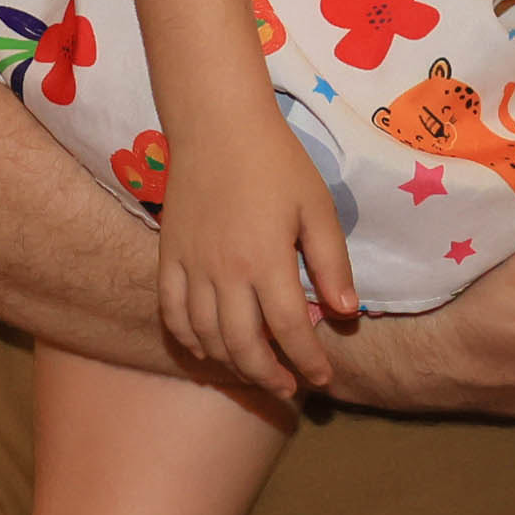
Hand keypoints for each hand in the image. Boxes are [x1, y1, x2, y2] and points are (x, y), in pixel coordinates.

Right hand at [158, 134, 358, 395]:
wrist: (217, 126)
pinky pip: (171, 314)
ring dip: (231, 364)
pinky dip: (189, 340)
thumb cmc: (277, 163)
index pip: (289, 330)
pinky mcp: (167, 258)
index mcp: (265, 261)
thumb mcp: (317, 208)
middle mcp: (223, 273)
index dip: (308, 361)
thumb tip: (346, 313)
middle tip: (289, 388)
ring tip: (257, 371)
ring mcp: (190, 267)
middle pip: (242, 345)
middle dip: (268, 376)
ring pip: (205, 337)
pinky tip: (208, 349)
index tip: (323, 378)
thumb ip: (331, 263)